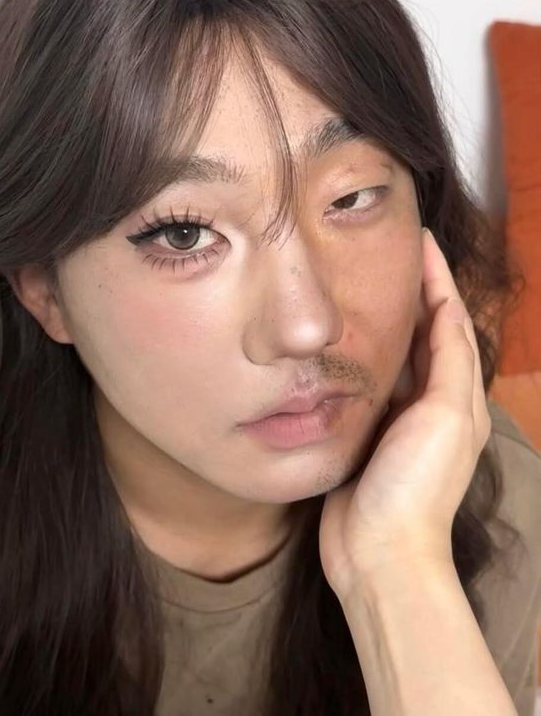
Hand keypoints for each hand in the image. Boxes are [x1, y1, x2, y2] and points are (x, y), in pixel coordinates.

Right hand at [319, 228, 491, 598]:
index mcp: (456, 394)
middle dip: (411, 291)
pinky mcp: (364, 432)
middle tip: (383, 254)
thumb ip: (448, 363)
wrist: (380, 551)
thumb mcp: (445, 417)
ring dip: (383, 318)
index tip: (417, 240)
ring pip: (393, 353)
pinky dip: (357, 354)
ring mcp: (396, 417)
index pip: (449, 319)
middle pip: (423, 332)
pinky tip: (336, 341)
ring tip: (358, 285)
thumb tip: (446, 310)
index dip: (436, 277)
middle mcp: (430, 401)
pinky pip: (363, 381)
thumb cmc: (417, 486)